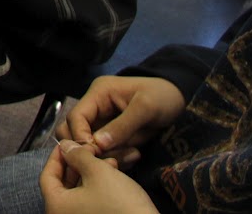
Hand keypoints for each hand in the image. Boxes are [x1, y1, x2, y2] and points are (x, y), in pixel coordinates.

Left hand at [40, 140, 157, 213]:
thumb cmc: (120, 203)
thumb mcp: (98, 172)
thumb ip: (77, 156)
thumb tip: (64, 146)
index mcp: (56, 206)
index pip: (47, 176)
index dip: (57, 156)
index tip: (68, 143)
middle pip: (63, 185)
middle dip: (78, 164)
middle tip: (92, 149)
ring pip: (78, 192)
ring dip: (90, 174)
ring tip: (109, 160)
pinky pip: (89, 203)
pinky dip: (97, 188)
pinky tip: (113, 175)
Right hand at [55, 75, 185, 166]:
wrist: (178, 100)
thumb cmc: (162, 96)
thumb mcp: (146, 108)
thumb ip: (122, 125)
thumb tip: (98, 144)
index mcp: (98, 94)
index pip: (75, 116)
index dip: (80, 136)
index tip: (96, 152)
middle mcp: (95, 107)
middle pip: (72, 131)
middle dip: (90, 148)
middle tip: (113, 158)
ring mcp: (102, 122)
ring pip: (87, 144)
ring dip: (105, 155)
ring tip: (131, 156)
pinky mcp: (111, 135)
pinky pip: (104, 151)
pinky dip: (115, 157)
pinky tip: (134, 157)